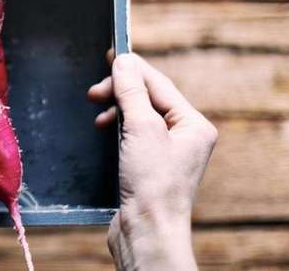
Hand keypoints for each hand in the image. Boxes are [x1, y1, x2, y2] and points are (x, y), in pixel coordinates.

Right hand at [88, 53, 217, 270]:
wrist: (148, 231)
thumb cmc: (153, 184)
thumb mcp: (141, 129)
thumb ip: (132, 92)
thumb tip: (123, 61)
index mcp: (194, 124)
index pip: (159, 84)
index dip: (132, 70)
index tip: (107, 57)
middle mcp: (185, 136)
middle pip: (148, 99)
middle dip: (120, 93)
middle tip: (94, 94)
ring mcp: (167, 153)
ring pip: (138, 116)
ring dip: (116, 110)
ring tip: (98, 118)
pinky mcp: (149, 167)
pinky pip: (132, 135)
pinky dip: (116, 129)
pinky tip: (103, 132)